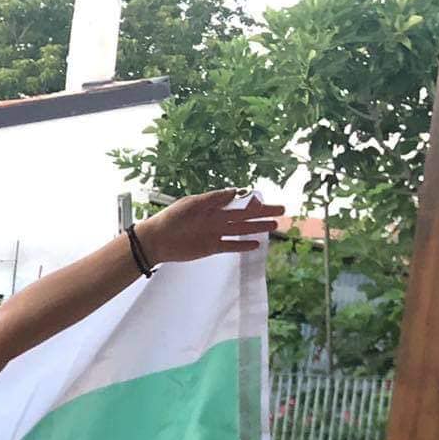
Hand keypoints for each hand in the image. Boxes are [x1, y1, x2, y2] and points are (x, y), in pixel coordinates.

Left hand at [135, 188, 284, 266]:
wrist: (157, 240)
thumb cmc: (172, 218)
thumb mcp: (191, 204)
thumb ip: (213, 199)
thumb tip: (235, 191)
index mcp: (214, 206)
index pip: (239, 202)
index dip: (253, 202)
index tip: (267, 200)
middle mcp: (217, 219)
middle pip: (245, 216)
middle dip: (263, 214)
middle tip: (282, 211)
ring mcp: (216, 233)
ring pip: (241, 230)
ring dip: (257, 228)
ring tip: (274, 227)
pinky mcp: (211, 247)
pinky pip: (231, 246)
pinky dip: (243, 245)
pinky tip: (256, 244)